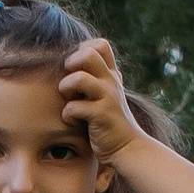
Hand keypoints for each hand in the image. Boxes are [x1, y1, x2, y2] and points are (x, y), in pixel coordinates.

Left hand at [59, 37, 140, 164]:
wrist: (127, 147)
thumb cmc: (110, 121)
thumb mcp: (107, 95)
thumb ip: (96, 79)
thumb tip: (71, 64)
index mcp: (111, 75)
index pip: (100, 45)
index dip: (83, 50)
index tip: (76, 68)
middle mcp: (111, 82)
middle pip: (88, 54)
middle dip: (71, 64)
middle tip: (69, 82)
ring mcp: (108, 97)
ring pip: (79, 78)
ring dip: (66, 87)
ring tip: (68, 99)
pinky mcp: (102, 115)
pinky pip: (74, 107)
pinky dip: (68, 114)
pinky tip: (72, 121)